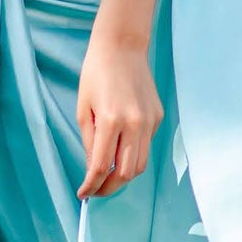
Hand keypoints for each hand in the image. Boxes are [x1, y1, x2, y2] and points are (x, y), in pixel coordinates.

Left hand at [75, 33, 163, 199]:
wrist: (122, 47)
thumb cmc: (96, 74)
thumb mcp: (83, 109)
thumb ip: (89, 143)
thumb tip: (92, 170)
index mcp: (111, 120)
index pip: (102, 167)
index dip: (92, 186)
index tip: (84, 194)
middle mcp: (134, 123)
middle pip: (126, 173)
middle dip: (110, 188)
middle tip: (96, 190)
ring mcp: (149, 121)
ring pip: (140, 164)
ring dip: (124, 175)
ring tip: (108, 175)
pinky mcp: (158, 117)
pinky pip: (146, 145)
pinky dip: (133, 154)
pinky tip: (120, 148)